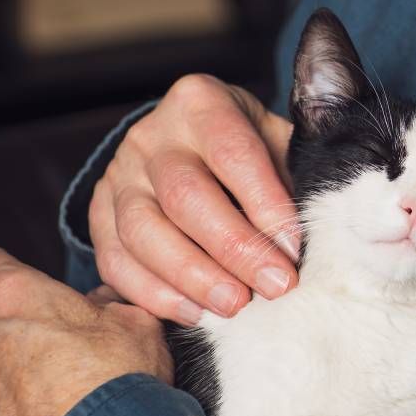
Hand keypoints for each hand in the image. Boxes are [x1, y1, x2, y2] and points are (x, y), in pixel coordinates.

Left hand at [0, 248, 172, 415]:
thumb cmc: (114, 382)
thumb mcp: (137, 322)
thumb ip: (112, 305)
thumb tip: (109, 304)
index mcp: (12, 295)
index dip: (13, 273)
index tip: (31, 284)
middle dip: (18, 325)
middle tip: (60, 337)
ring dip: (13, 368)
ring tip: (58, 384)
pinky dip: (12, 408)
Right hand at [90, 74, 300, 323]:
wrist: (186, 140)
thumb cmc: (246, 145)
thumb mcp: (274, 139)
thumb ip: (294, 174)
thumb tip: (318, 234)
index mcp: (200, 103)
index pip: (234, 154)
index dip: (266, 204)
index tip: (294, 248)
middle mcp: (152, 136)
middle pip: (186, 197)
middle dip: (235, 249)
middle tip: (274, 286)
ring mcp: (119, 175)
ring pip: (144, 232)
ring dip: (194, 277)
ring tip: (236, 307)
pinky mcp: (97, 214)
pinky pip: (116, 260)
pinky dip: (154, 293)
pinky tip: (194, 313)